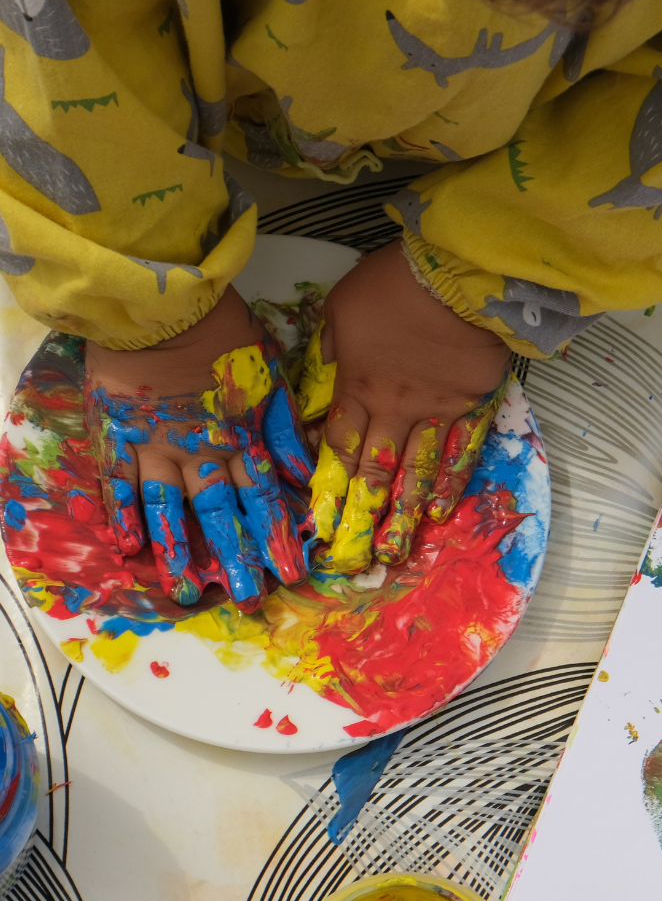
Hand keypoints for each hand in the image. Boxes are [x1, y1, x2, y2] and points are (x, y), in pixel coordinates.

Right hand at [84, 287, 313, 610]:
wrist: (161, 299)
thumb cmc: (222, 330)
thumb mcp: (270, 375)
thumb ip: (287, 427)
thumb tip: (305, 475)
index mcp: (240, 436)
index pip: (263, 499)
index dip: (277, 537)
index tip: (291, 574)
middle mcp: (200, 451)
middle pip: (221, 515)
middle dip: (238, 560)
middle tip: (249, 601)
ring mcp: (155, 446)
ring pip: (170, 510)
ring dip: (180, 553)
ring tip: (188, 592)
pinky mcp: (118, 434)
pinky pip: (119, 483)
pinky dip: (124, 516)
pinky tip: (129, 549)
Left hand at [303, 241, 510, 573]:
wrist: (456, 276)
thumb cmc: (394, 285)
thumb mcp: (341, 307)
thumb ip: (331, 348)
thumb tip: (323, 372)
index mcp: (358, 387)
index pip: (339, 448)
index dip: (329, 488)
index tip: (320, 523)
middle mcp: (395, 410)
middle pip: (376, 473)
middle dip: (363, 517)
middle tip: (354, 556)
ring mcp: (437, 413)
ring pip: (417, 473)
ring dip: (405, 515)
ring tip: (395, 551)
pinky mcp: (474, 408)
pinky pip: (460, 453)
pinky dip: (450, 484)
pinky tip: (440, 511)